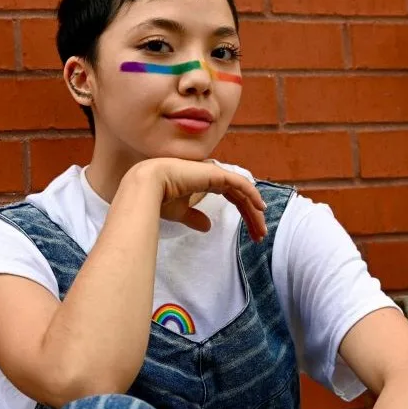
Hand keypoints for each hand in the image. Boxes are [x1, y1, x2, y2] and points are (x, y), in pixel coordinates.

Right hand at [129, 158, 267, 241]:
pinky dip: (252, 194)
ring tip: (261, 230)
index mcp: (204, 181)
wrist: (146, 186)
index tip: (252, 233)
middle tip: (260, 235)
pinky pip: (240, 184)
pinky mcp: (215, 174)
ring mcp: (215, 173)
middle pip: (241, 196)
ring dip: (254, 211)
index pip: (232, 196)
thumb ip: (194, 217)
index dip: (244, 213)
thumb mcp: (180, 212)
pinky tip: (260, 208)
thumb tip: (207, 227)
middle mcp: (212, 175)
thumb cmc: (158, 198)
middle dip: (252, 216)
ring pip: (243, 192)